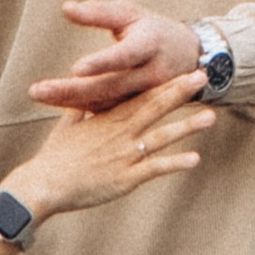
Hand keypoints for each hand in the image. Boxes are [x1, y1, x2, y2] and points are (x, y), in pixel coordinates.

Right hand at [10, 70, 212, 216]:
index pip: (141, 96)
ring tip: (210, 116)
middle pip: (155, 108)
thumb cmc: (54, 158)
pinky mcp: (125, 178)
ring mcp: (125, 155)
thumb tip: (79, 97)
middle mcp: (120, 133)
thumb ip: (78, 111)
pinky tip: (195, 159)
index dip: (164, 83)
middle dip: (180, 91)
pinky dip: (175, 164)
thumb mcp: (66, 127)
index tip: (182, 71)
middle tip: (203, 76)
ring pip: (161, 137)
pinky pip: (154, 169)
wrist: (44, 184)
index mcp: (108, 119)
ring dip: (186, 127)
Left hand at [25, 0, 199, 114]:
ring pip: (105, 103)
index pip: (125, 55)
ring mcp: (145, 97)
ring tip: (40, 94)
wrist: (191, 60)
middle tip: (37, 90)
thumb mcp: (132, 14)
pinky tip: (54, 102)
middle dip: (72, 90)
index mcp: (150, 46)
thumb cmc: (153, 31)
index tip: (76, 68)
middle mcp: (150, 75)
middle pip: (108, 86)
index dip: (102, 62)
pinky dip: (80, 108)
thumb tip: (66, 8)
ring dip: (70, 101)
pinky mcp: (138, 110)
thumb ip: (99, 12)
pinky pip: (106, 112)